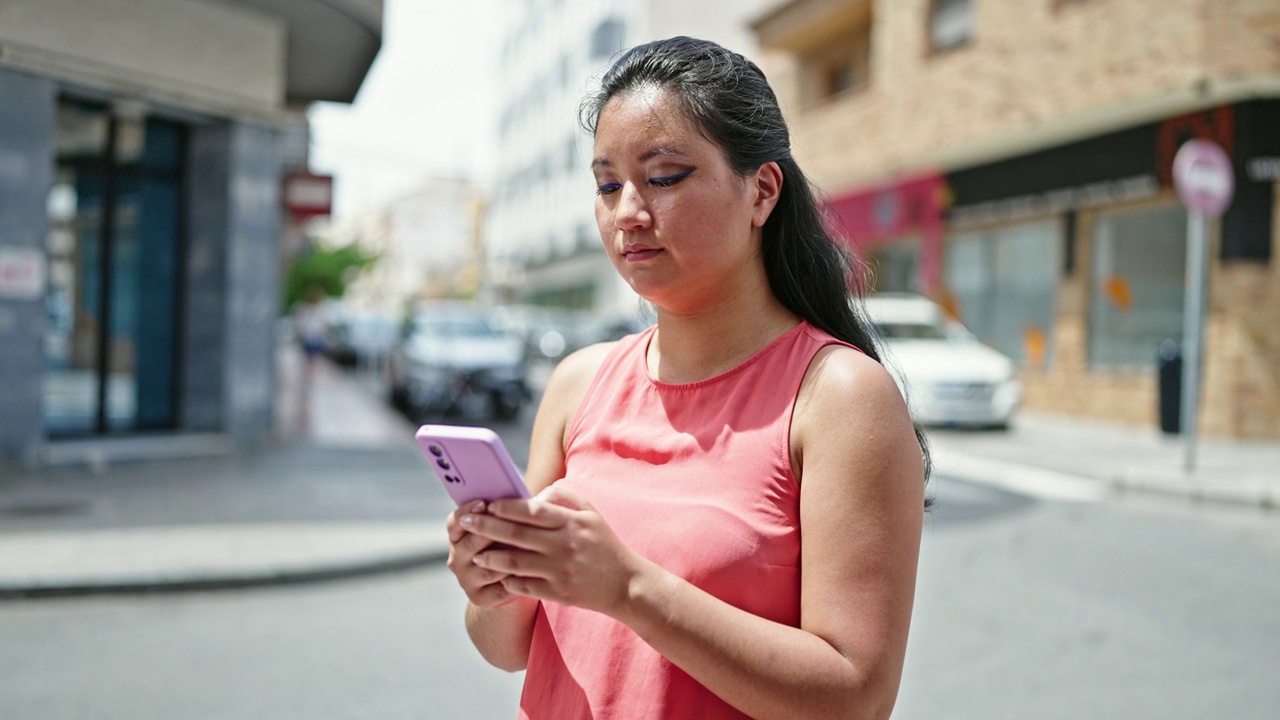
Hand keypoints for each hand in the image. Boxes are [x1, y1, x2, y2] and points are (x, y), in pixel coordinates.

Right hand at [445, 501, 522, 608]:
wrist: (512, 581)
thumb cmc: (512, 543)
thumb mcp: (506, 525)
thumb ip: (510, 511)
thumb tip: (533, 494)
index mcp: (458, 536)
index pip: (455, 522)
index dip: (467, 512)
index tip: (483, 503)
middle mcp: (457, 558)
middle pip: (470, 543)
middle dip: (490, 532)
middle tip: (509, 524)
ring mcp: (466, 579)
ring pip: (487, 566)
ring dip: (507, 558)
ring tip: (528, 549)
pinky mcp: (479, 597)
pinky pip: (499, 587)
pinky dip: (515, 579)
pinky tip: (530, 572)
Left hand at [463, 484, 647, 617]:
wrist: (625, 584)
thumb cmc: (603, 544)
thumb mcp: (590, 513)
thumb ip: (563, 496)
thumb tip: (533, 495)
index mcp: (571, 523)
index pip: (531, 510)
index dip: (505, 507)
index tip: (487, 503)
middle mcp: (563, 545)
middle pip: (516, 535)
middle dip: (486, 527)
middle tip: (466, 522)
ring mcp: (559, 570)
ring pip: (514, 563)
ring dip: (490, 557)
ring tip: (475, 554)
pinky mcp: (557, 592)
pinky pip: (523, 586)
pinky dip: (506, 580)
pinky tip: (495, 575)